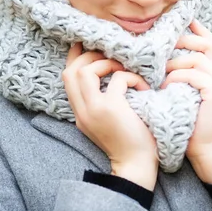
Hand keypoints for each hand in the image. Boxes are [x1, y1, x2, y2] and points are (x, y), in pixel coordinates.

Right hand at [63, 43, 157, 189]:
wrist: (137, 166)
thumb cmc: (131, 141)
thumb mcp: (109, 119)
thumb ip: (103, 99)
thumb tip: (111, 72)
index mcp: (81, 112)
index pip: (67, 76)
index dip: (76, 56)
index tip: (90, 44)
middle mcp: (82, 111)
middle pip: (70, 70)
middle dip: (89, 56)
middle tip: (112, 56)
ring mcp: (94, 110)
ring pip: (84, 71)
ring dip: (107, 64)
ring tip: (124, 71)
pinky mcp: (111, 109)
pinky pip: (117, 80)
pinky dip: (132, 78)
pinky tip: (144, 88)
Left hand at [161, 19, 211, 182]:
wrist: (206, 152)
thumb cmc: (192, 125)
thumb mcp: (192, 95)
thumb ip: (190, 75)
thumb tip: (173, 56)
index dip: (201, 31)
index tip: (187, 21)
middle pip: (208, 46)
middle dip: (185, 41)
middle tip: (165, 43)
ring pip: (198, 60)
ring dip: (175, 63)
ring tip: (160, 72)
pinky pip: (193, 75)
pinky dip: (176, 77)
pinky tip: (164, 85)